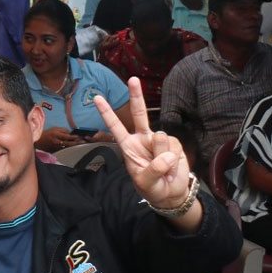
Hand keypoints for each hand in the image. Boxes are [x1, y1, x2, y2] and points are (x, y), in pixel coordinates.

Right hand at [35, 126, 81, 151]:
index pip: (65, 136)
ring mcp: (56, 146)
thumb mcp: (54, 129)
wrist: (39, 141)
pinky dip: (70, 148)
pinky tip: (74, 147)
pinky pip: (64, 149)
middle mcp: (56, 141)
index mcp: (55, 135)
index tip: (78, 136)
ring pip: (66, 146)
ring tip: (80, 144)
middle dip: (75, 142)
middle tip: (83, 142)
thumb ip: (62, 130)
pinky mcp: (56, 150)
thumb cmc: (47, 134)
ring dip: (74, 145)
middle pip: (67, 143)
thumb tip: (69, 133)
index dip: (72, 137)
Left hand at [94, 78, 191, 208]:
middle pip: (139, 114)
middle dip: (136, 96)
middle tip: (132, 79)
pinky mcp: (173, 144)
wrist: (171, 193)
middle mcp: (142, 139)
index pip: (115, 127)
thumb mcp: (146, 183)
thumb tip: (165, 153)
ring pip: (161, 139)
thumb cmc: (152, 188)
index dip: (107, 113)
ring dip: (163, 156)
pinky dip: (174, 159)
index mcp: (128, 146)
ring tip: (163, 169)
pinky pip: (174, 147)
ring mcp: (158, 140)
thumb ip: (153, 169)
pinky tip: (172, 166)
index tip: (97, 98)